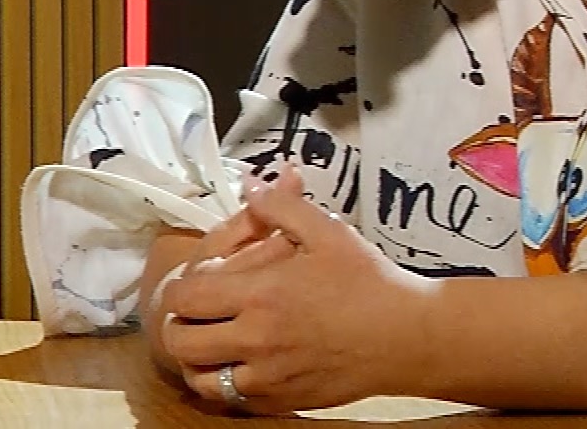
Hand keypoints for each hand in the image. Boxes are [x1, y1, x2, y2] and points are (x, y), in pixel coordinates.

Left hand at [160, 166, 435, 413]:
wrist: (409, 337)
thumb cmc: (369, 280)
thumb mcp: (327, 231)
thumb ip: (280, 206)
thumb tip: (250, 184)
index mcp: (261, 294)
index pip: (185, 299)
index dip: (180, 289)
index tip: (198, 282)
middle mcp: (257, 340)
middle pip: (181, 343)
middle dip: (178, 326)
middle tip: (196, 314)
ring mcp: (268, 377)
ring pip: (202, 380)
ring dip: (198, 360)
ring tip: (213, 342)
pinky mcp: (284, 402)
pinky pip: (235, 401)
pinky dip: (229, 384)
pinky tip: (244, 363)